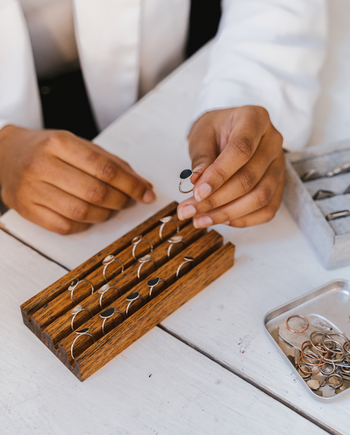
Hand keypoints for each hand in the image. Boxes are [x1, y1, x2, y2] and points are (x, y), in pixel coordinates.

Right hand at [0, 125, 154, 233]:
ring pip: (81, 212)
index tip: (147, 194)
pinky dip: (85, 225)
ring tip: (110, 208)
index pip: (105, 169)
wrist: (5, 154)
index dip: (132, 185)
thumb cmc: (49, 150)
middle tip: (128, 201)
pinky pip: (65, 227)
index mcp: (60, 143)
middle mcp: (43, 165)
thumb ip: (113, 164)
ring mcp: (31, 189)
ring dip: (105, 215)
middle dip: (120, 201)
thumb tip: (145, 187)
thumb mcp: (80, 146)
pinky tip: (89, 216)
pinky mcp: (26, 210)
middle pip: (95, 192)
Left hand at [177, 106, 284, 227]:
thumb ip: (201, 158)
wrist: (230, 131)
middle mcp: (273, 141)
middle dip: (216, 200)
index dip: (219, 175)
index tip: (197, 193)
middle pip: (250, 178)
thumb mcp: (202, 135)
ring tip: (200, 219)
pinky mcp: (279, 184)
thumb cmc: (216, 130)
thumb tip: (197, 183)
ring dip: (228, 213)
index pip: (241, 150)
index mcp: (255, 119)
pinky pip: (267, 210)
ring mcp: (279, 164)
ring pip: (260, 197)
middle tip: (190, 211)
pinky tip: (221, 219)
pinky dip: (244, 219)